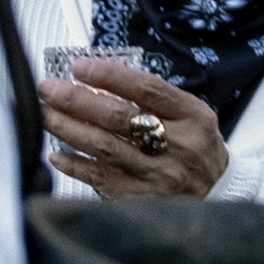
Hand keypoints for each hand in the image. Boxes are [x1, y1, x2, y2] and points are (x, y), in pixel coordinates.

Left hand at [40, 59, 224, 198]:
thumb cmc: (198, 148)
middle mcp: (176, 144)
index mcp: (192, 116)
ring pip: (104, 147)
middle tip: (49, 89)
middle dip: (77, 100)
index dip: (110, 76)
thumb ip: (156, 101)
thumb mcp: (192, 116)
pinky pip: (99, 178)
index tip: (80, 67)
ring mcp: (157, 172)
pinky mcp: (140, 197)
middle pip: (119, 117)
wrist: (217, 192)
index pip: (147, 89)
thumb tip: (101, 85)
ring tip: (45, 115)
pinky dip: (74, 165)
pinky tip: (56, 154)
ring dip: (69, 129)